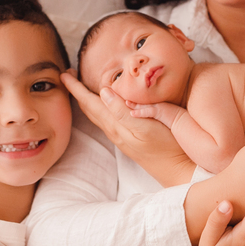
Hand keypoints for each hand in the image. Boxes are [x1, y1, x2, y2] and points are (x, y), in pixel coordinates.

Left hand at [61, 71, 193, 185]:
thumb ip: (123, 111)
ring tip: (82, 88)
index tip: (63, 74)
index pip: (90, 103)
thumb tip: (103, 92)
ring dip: (88, 100)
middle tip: (69, 76)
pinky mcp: (133, 139)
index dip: (76, 88)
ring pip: (99, 115)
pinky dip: (102, 108)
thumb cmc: (168, 146)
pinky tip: (108, 105)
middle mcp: (116, 131)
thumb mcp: (145, 126)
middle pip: (90, 109)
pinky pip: (110, 119)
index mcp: (116, 125)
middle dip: (78, 92)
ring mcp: (124, 136)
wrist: (180, 171)